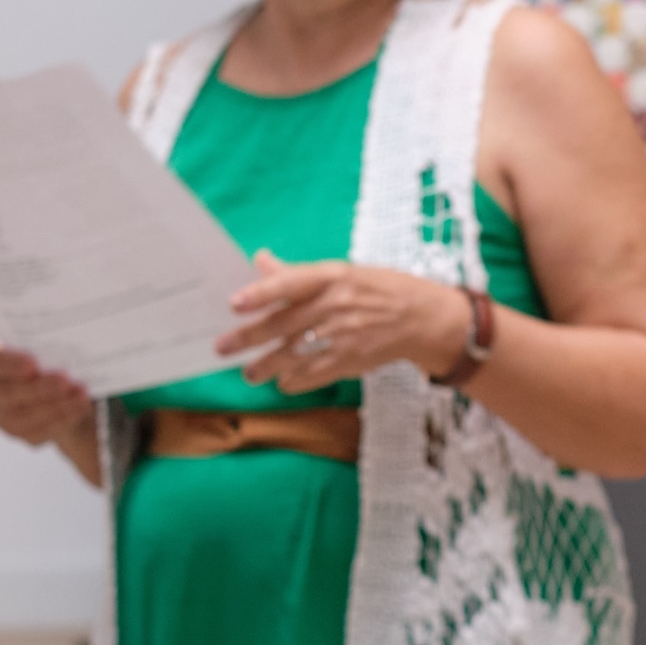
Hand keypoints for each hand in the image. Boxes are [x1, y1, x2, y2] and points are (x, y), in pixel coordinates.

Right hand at [0, 346, 90, 443]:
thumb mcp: (42, 347)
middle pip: (9, 394)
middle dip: (39, 388)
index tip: (33, 363)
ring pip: (23, 417)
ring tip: (80, 395)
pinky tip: (80, 408)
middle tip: (65, 380)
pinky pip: (38, 431)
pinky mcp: (19, 433)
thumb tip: (67, 341)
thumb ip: (45, 346)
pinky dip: (62, 420)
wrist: (53, 385)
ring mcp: (0, 416)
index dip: (10, 364)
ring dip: (55, 407)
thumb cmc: (44, 357)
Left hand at [215, 252, 473, 392]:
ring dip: (266, 366)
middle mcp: (336, 305)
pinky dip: (295, 381)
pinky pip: (314, 374)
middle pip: (284, 324)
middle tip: (222, 348)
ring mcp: (343, 335)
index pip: (291, 283)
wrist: (422, 318)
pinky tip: (283, 383)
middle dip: (249, 338)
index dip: (261, 294)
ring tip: (249, 373)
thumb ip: (297, 273)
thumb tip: (260, 261)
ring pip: (294, 354)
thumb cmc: (379, 290)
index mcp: (333, 277)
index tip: (234, 303)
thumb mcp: (343, 272)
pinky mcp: (351, 360)